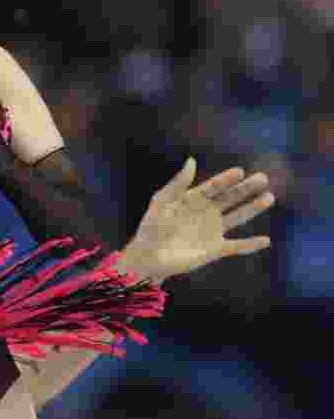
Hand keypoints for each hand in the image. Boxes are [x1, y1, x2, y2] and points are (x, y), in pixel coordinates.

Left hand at [124, 158, 273, 282]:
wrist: (149, 257)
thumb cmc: (152, 227)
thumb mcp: (162, 202)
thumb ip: (177, 184)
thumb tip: (192, 161)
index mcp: (194, 199)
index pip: (213, 186)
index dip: (226, 179)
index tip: (239, 171)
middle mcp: (207, 212)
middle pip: (230, 197)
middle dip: (246, 188)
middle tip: (262, 178)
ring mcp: (213, 230)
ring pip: (238, 217)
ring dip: (253, 208)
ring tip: (269, 198)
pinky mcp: (216, 249)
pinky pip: (237, 246)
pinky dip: (251, 245)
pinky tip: (266, 241)